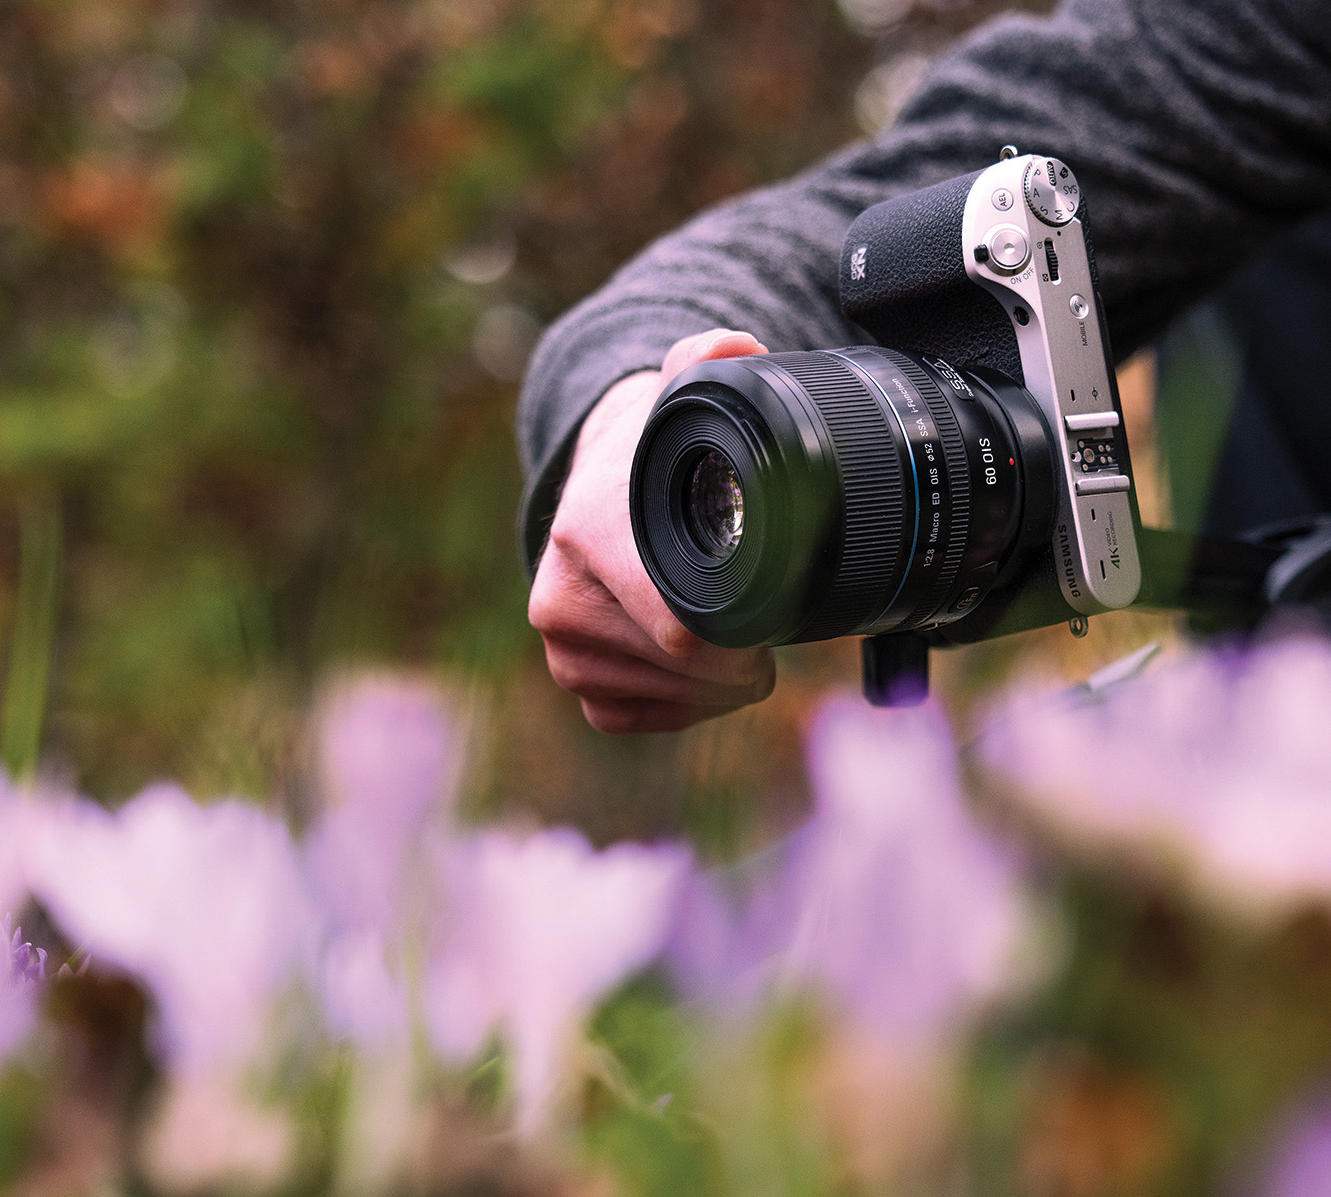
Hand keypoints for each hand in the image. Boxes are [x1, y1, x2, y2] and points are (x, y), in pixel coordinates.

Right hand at [529, 330, 777, 732]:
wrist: (598, 484)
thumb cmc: (652, 457)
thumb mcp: (679, 402)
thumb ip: (708, 361)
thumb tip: (736, 345)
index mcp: (590, 535)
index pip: (683, 631)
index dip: (743, 633)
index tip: (769, 610)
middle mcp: (560, 600)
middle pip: (686, 672)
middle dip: (739, 656)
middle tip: (759, 619)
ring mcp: (563, 649)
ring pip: (672, 700)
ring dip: (719, 681)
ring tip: (730, 632)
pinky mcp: (574, 683)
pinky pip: (642, 717)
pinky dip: (684, 702)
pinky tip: (697, 664)